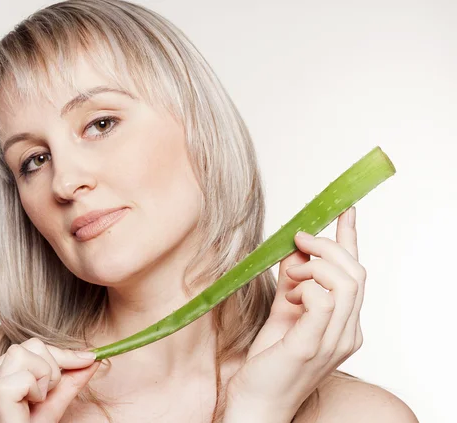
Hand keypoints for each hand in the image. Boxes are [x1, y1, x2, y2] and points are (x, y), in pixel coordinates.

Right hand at [0, 337, 99, 421]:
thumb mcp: (51, 406)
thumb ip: (70, 381)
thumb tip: (93, 358)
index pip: (31, 346)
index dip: (62, 354)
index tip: (86, 360)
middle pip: (31, 345)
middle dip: (52, 367)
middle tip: (45, 396)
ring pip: (23, 353)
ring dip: (43, 378)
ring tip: (36, 402)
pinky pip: (23, 377)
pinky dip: (35, 391)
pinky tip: (29, 409)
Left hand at [225, 207, 364, 421]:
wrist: (255, 401)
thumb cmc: (269, 360)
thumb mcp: (283, 310)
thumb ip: (294, 282)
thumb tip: (296, 250)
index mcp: (344, 324)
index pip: (356, 275)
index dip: (351, 240)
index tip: (346, 210)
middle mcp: (347, 333)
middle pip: (356, 273)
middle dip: (327, 246)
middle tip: (299, 240)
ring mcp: (333, 342)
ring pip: (345, 282)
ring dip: (314, 266)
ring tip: (291, 278)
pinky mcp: (311, 346)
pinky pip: (323, 301)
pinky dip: (305, 286)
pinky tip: (290, 297)